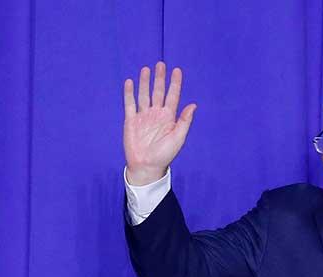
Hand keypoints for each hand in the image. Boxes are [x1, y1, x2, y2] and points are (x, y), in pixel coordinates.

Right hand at [123, 61, 196, 185]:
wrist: (147, 166)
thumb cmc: (165, 154)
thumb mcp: (178, 138)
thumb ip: (185, 121)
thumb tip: (193, 105)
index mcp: (169, 117)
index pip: (173, 96)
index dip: (175, 83)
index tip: (177, 70)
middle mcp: (156, 114)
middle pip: (158, 92)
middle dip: (160, 78)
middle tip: (161, 64)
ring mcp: (143, 116)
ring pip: (144, 94)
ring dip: (145, 82)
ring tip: (147, 69)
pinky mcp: (131, 120)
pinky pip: (129, 104)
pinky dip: (129, 93)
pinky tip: (129, 82)